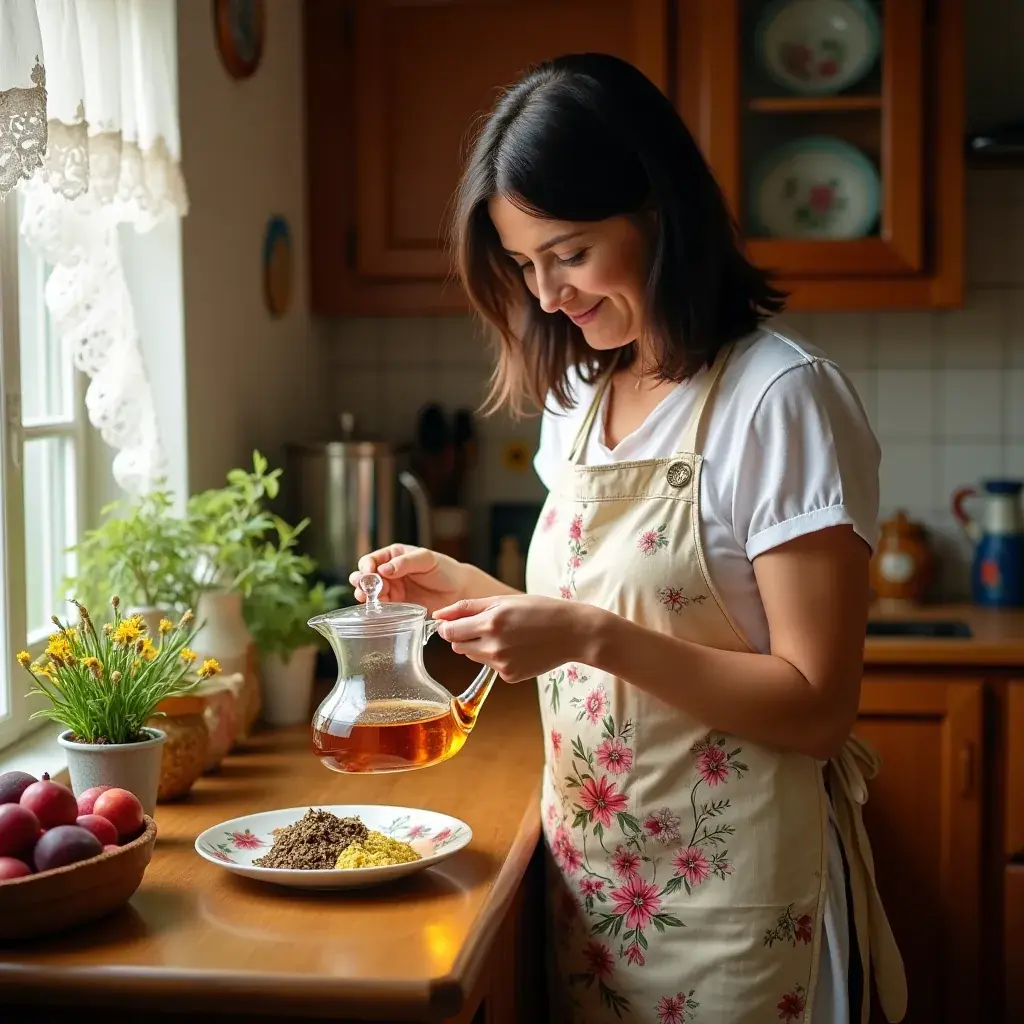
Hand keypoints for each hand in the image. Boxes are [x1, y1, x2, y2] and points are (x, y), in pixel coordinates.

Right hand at [349, 545, 465, 613]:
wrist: (459, 591)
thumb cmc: (444, 569)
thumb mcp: (426, 560)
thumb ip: (405, 563)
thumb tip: (383, 569)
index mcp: (393, 556)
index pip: (372, 560)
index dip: (366, 566)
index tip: (368, 572)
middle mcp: (389, 573)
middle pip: (366, 577)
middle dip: (361, 582)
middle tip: (364, 588)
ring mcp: (392, 590)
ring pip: (370, 593)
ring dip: (365, 596)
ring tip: (368, 598)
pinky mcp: (396, 607)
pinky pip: (380, 608)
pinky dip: (375, 609)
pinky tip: (375, 610)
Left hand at [433, 595, 590, 682]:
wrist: (572, 632)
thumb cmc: (539, 610)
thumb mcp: (503, 600)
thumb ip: (466, 608)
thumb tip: (438, 615)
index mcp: (490, 622)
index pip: (449, 632)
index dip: (448, 626)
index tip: (455, 622)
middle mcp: (493, 646)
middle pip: (457, 646)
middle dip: (465, 636)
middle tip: (487, 625)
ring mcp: (501, 665)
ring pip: (473, 657)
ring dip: (480, 647)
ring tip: (506, 635)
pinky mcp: (509, 677)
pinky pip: (490, 667)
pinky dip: (497, 658)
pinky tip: (517, 648)